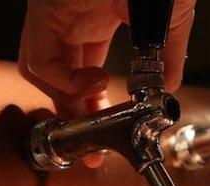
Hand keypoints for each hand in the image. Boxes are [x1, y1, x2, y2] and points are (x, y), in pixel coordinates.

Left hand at [19, 0, 195, 166]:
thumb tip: (167, 91)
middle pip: (56, 80)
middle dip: (75, 116)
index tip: (105, 136)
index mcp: (93, 18)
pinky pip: (40, 61)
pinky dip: (65, 83)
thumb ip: (167, 58)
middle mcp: (68, 19)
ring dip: (68, 100)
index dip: (91, 107)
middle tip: (94, 147)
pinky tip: (94, 81)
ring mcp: (52, 14)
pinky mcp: (44, 11)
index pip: (80, 72)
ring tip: (99, 104)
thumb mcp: (169, 23)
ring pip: (40, 73)